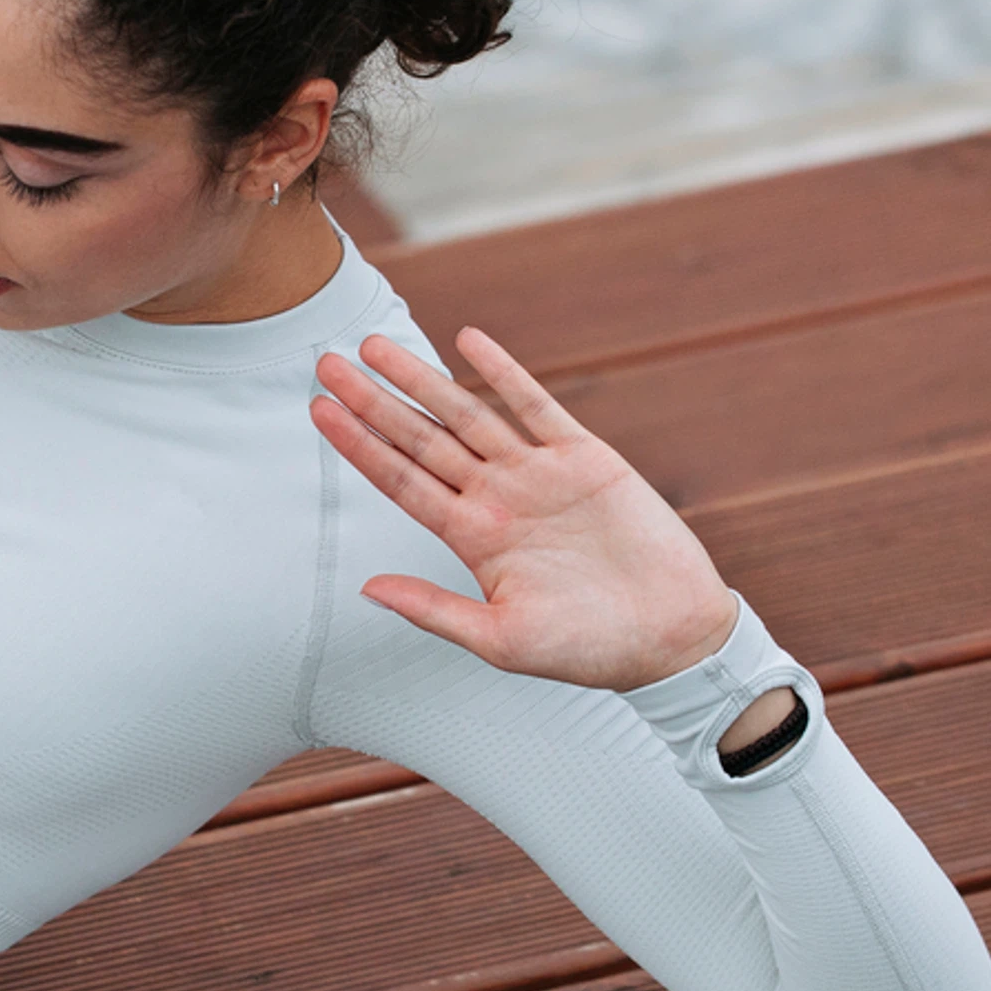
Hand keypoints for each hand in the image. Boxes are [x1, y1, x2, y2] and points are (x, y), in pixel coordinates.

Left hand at [310, 327, 738, 692]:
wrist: (671, 637)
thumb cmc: (588, 649)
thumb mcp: (501, 640)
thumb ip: (434, 610)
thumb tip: (367, 588)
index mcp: (473, 538)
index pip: (400, 481)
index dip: (358, 446)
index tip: (318, 412)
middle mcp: (497, 498)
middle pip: (421, 438)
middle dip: (374, 401)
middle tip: (327, 364)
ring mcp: (538, 474)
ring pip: (468, 414)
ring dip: (423, 379)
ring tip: (378, 346)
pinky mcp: (585, 458)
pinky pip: (536, 405)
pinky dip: (504, 372)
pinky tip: (469, 340)